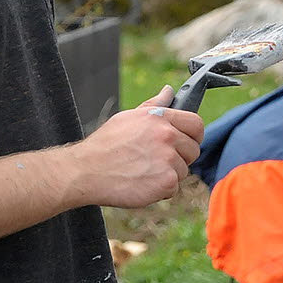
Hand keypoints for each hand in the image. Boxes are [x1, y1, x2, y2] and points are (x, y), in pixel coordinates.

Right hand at [72, 87, 205, 207]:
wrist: (87, 171)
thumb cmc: (105, 144)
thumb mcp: (129, 117)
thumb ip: (154, 105)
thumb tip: (169, 91)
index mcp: (159, 118)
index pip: (196, 124)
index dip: (193, 135)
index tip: (186, 142)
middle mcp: (166, 136)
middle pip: (193, 150)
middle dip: (180, 157)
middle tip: (157, 161)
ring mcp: (168, 159)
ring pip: (183, 170)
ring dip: (168, 175)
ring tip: (144, 172)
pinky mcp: (166, 182)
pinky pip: (174, 188)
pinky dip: (161, 190)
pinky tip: (142, 183)